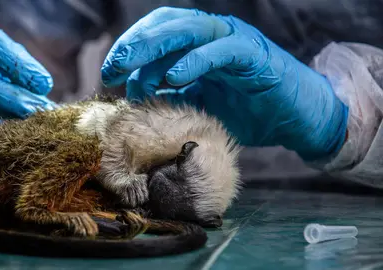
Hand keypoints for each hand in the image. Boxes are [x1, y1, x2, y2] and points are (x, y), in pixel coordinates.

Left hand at [101, 7, 347, 160]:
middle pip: (167, 25)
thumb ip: (169, 94)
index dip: (130, 48)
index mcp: (199, 44)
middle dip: (134, 45)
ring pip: (190, 30)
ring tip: (128, 68)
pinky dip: (196, 61)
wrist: (296, 119)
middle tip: (111, 70)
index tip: (109, 75)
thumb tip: (133, 93)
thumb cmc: (247, 111)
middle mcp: (214, 35)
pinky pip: (222, 51)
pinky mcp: (254, 56)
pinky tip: (174, 78)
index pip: (158, 32)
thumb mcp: (198, 103)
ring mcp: (235, 41)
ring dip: (154, 47)